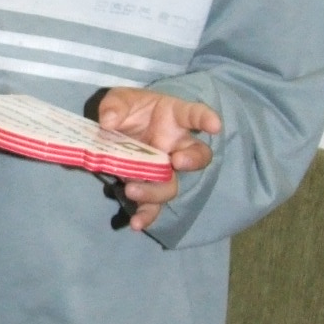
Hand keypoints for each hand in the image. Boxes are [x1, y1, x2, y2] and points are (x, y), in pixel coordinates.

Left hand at [97, 87, 219, 231]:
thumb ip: (115, 106)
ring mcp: (164, 169)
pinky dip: (146, 215)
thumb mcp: (119, 99)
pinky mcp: (148, 186)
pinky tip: (136, 224)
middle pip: (196, 157)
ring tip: (132, 190)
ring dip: (155, 191)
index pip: (195, 114)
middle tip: (177, 161)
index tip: (215, 125)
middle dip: (192, 160)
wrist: (118, 128)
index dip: (206, 119)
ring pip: (171, 185)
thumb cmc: (129, 109)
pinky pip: (152, 205)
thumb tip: (108, 122)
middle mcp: (176, 146)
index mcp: (175, 118)